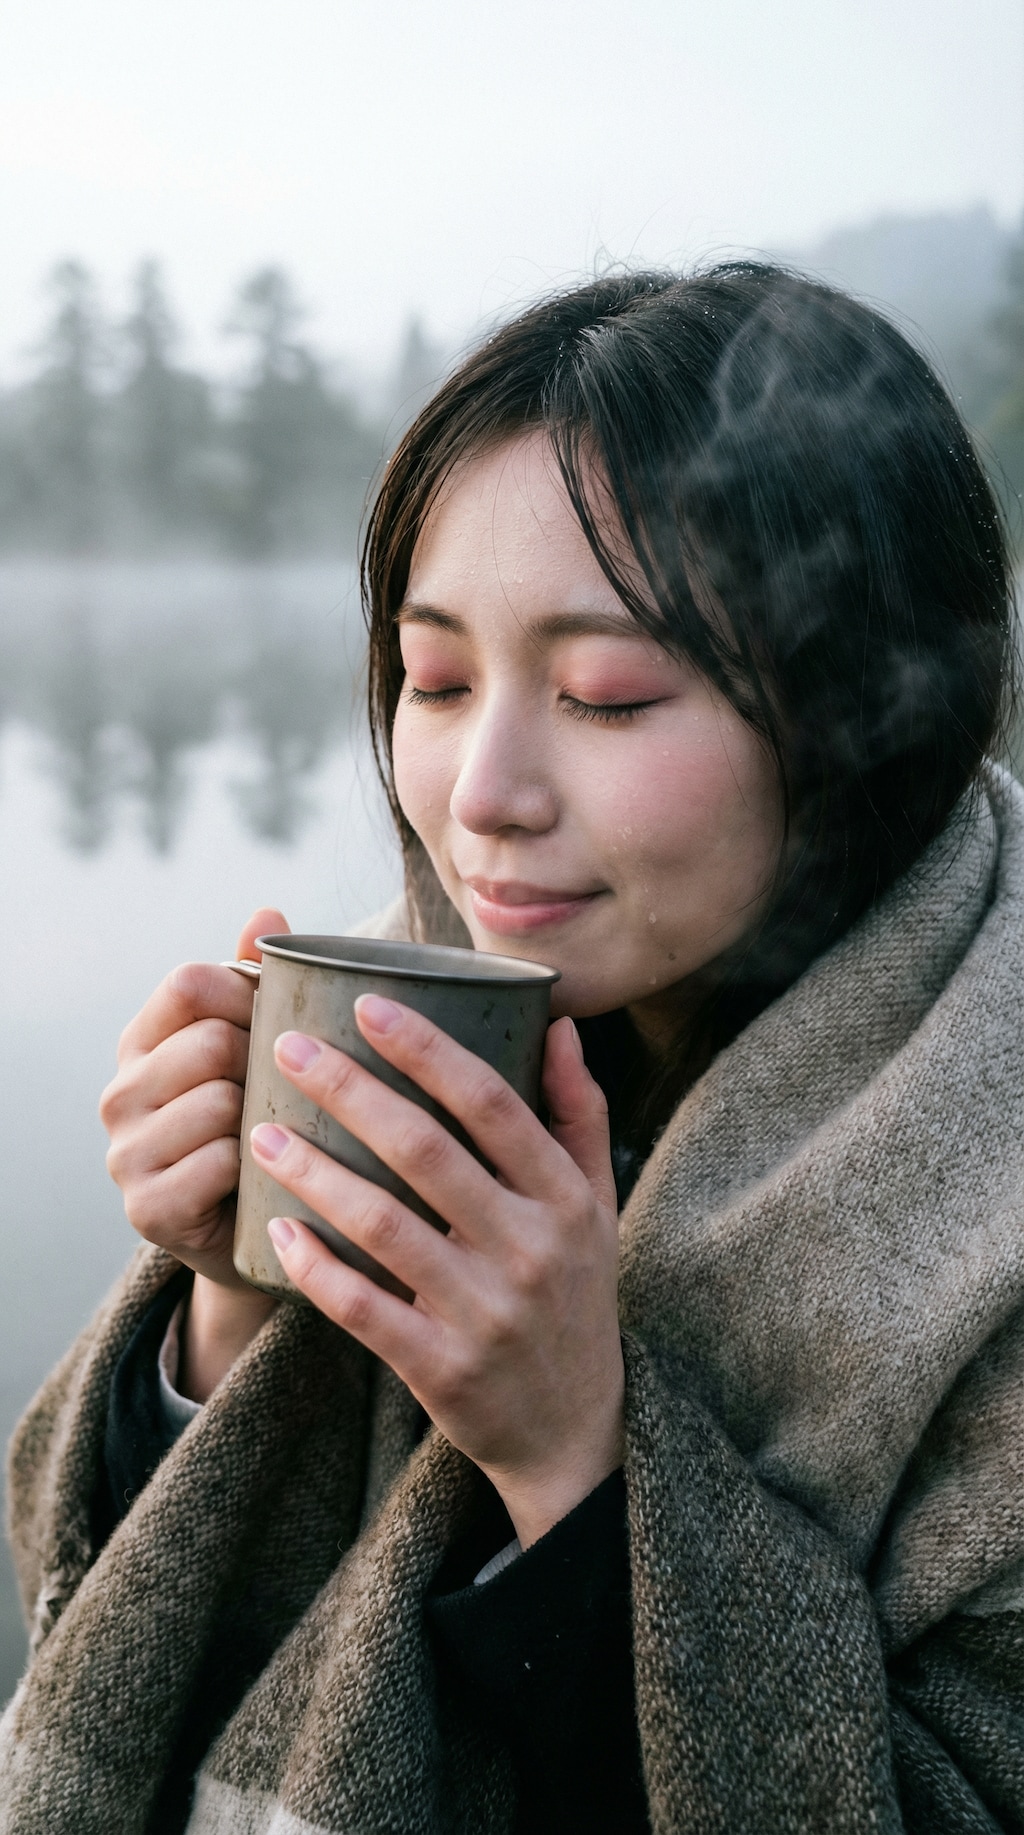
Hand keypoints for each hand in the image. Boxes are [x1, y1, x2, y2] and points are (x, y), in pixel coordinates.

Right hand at [100, 907, 288, 1397]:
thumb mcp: (262, 1048)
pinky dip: (256, 1169)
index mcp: (143, 1040)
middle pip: (209, 1040)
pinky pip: (217, 1163)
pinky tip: (269, 1178)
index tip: (284, 1023)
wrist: (264, 1233)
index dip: (249, 993)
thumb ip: (258, 979)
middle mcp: (120, 1092)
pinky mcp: (148, 1209)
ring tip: (282, 1135)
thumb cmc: (268, 1122)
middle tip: (290, 1090)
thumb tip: (268, 911)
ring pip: (218, 1101)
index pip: (189, 982)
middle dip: (266, 1061)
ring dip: (264, 1118)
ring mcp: (126, 1153)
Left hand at [251, 997, 623, 1546]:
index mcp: (563, 1198)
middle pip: (426, 1152)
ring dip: (315, 1173)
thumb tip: (555, 1022)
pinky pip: (364, 1309)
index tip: (365, 1004)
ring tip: (261, 1133)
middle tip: (285, 1047)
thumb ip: (578, 1113)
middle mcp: (529, 1248)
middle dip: (350, 1091)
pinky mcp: (442, 1368)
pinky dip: (316, 1268)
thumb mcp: (596, 1206)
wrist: (573, 1431)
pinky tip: (275, 1228)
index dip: (426, 1049)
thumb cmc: (574, 1295)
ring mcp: (485, 1312)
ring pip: (384, 1226)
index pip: (490, 1104)